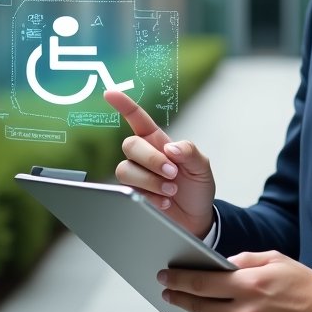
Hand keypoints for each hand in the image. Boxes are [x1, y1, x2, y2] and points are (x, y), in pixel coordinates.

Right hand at [104, 90, 215, 238]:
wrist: (197, 218)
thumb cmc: (198, 188)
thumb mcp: (202, 166)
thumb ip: (189, 152)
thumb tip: (169, 148)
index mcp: (159, 142)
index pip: (138, 119)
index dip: (124, 105)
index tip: (109, 93)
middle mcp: (144, 156)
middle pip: (130, 145)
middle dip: (151, 159)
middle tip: (172, 173)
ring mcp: (136, 176)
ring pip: (125, 169)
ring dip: (150, 180)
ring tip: (171, 190)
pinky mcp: (132, 195)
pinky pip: (128, 191)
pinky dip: (150, 197)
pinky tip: (164, 202)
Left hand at [158, 251, 311, 311]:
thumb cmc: (303, 286)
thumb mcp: (276, 260)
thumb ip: (245, 260)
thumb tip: (221, 266)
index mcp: (249, 286)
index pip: (202, 283)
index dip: (179, 280)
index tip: (164, 277)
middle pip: (201, 307)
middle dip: (181, 298)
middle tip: (169, 293)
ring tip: (243, 308)